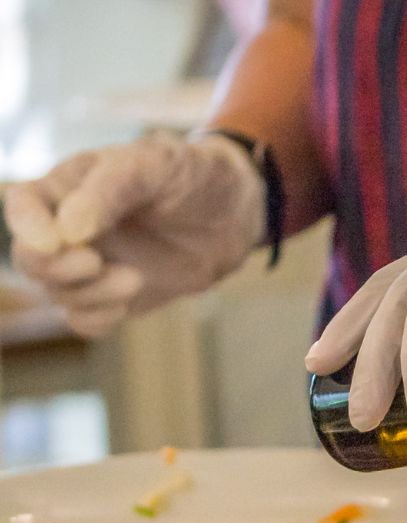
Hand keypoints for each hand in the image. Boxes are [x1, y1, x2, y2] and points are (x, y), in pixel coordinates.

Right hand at [3, 133, 264, 336]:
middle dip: (56, 268)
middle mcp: (67, 227)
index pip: (21, 204)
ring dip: (90, 294)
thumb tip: (68, 231)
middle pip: (29, 259)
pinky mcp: (113, 296)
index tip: (55, 241)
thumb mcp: (154, 165)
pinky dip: (100, 318)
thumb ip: (111, 190)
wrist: (232, 215)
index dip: (26, 226)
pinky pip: (85, 320)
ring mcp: (88, 265)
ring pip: (58, 293)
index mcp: (67, 186)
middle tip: (96, 262)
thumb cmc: (190, 177)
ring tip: (135, 278)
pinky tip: (131, 296)